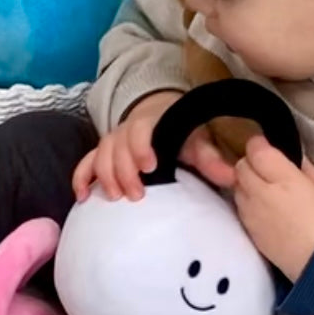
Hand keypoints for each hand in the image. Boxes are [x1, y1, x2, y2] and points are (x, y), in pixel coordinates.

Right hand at [73, 91, 236, 200]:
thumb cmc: (181, 133)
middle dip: (124, 172)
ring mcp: (110, 142)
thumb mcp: (197, 141)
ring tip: (116, 198)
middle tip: (136, 195)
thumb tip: (233, 177)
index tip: (151, 167)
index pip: (140, 130)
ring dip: (104, 177)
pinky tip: (83, 197)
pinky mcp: (101, 154)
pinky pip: (84, 164)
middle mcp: (125, 131)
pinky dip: (80, 179)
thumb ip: (211, 160)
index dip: (141, 147)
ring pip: (99, 156)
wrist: (160, 116)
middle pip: (116, 147)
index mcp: (150, 123)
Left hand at [234, 137, 313, 281]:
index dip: (259, 145)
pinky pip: (239, 205)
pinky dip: (246, 201)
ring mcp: (250, 211)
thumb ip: (305, 168)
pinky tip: (262, 207)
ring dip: (246, 182)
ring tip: (264, 189)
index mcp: (283, 178)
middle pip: (241, 166)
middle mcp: (260, 191)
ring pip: (237, 185)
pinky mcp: (247, 228)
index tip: (267, 147)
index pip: (256, 150)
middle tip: (266, 169)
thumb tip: (294, 156)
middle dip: (251, 163)